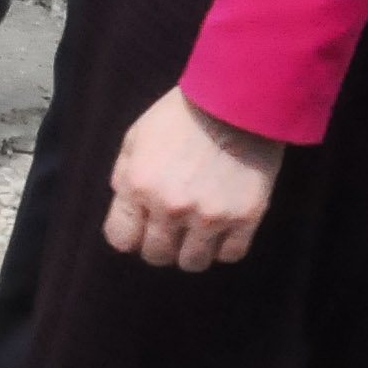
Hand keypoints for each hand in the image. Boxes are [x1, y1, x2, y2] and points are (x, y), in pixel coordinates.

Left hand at [103, 86, 280, 270]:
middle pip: (156, 255)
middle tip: (169, 231)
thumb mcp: (136, 138)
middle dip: (158, 246)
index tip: (138, 229)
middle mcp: (171, 208)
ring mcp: (210, 216)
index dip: (128, 236)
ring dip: (191, 252)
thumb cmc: (179, 117)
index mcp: (139, 186)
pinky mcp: (245, 219)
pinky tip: (221, 231)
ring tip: (196, 234)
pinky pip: (230, 255)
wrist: (236, 103)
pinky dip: (223, 248)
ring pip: (193, 263)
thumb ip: (125, 176)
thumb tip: (125, 209)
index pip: (121, 239)